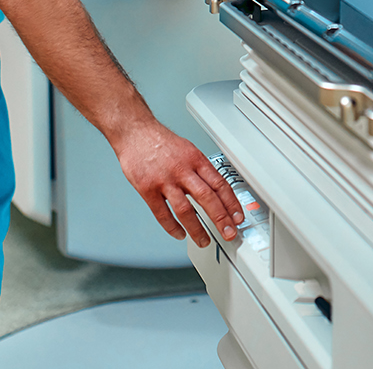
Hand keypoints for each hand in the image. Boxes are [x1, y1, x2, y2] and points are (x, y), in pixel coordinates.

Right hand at [115, 120, 246, 247]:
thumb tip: (216, 190)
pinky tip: (179, 234)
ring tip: (204, 240)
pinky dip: (172, 227)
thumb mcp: (188, 149)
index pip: (219, 184)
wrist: (135, 132)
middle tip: (229, 233)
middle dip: (221, 218)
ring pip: (185, 209)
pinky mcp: (147, 189)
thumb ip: (200, 170)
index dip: (231, 203)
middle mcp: (182, 170)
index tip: (238, 217)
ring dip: (197, 229)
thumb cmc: (161, 142)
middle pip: (207, 197)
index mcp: (196, 159)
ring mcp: (164, 180)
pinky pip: (162, 213)